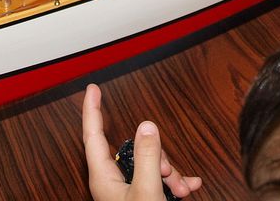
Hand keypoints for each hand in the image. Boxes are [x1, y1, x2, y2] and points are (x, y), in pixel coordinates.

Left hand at [82, 83, 202, 200]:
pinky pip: (157, 179)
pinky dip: (174, 182)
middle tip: (169, 173)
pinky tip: (187, 187)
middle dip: (159, 156)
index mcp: (104, 177)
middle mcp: (112, 181)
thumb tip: (147, 125)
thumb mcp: (147, 190)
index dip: (92, 110)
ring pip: (150, 164)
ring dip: (170, 173)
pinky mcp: (140, 196)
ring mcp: (126, 189)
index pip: (93, 135)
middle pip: (134, 149)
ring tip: (181, 189)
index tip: (92, 89)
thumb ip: (147, 157)